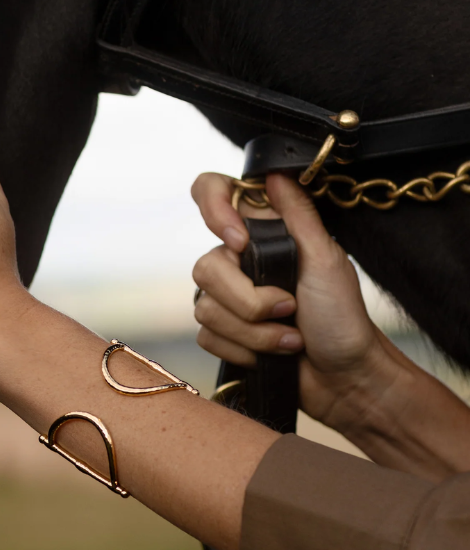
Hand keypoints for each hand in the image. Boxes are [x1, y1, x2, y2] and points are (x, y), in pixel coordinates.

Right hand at [190, 172, 402, 433]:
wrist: (344, 378)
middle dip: (248, 300)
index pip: (211, 192)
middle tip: (288, 307)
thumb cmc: (342, 317)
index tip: (239, 244)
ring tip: (289, 337)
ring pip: (205, 307)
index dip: (213, 210)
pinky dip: (244, 350)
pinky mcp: (222, 331)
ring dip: (254, 332)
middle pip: (205, 266)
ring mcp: (228, 296)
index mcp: (262, 231)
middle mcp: (239, 259)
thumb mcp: (326, 258)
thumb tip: (273, 172)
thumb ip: (297, 214)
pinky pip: (207, 336)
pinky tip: (271, 354)